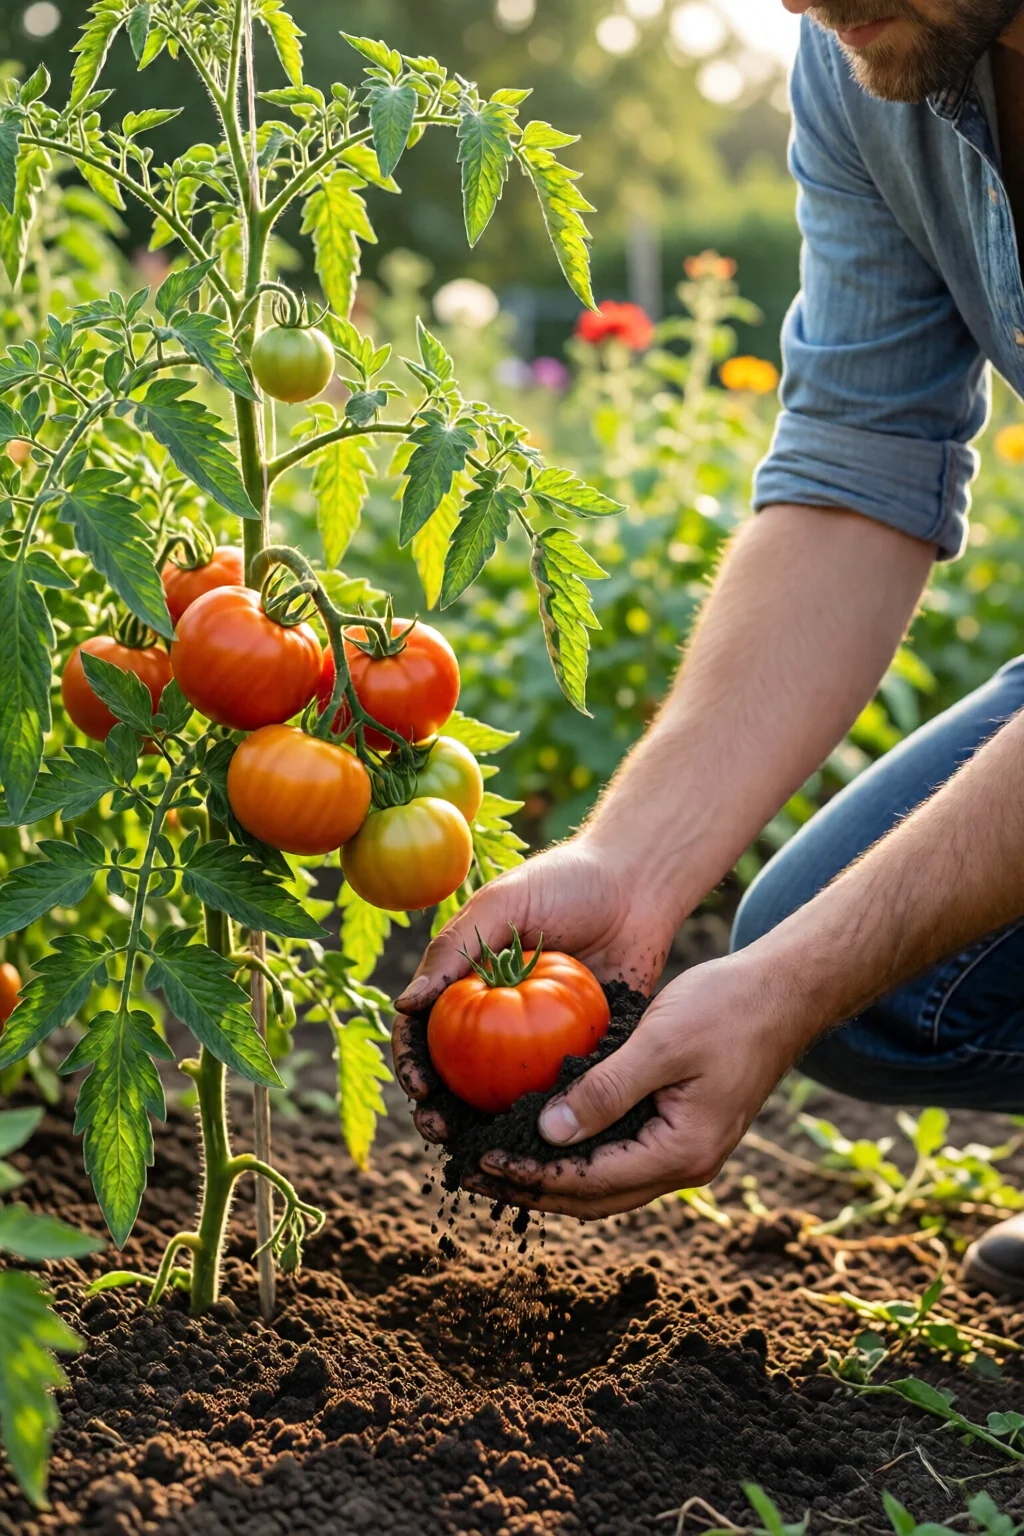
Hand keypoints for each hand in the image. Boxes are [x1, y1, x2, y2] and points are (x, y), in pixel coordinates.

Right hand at [391, 837, 678, 1141]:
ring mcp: (537, 1041)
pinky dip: (545, 1119)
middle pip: (453, 1075)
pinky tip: (539, 1141)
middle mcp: (495, 1018)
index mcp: (465, 983)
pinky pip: (558, 1093)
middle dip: (437, 1110)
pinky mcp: (581, 1054)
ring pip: (499, 1096)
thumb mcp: (501, 904)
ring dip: (482, 1126)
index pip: (423, 1032)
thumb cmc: (564, 883)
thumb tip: (405, 1006)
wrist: (638, 888)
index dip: (412, 1063)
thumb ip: (453, 949)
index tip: (421, 1085)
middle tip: (441, 1130)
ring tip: (482, 1146)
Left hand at [462, 952, 811, 1217]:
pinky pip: (617, 1155)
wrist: (784, 993)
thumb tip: (549, 1135)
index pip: (591, 1182)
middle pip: (594, 1197)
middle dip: (532, 1190)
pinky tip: (541, 1133)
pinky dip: (577, 1152)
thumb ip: (606, 1091)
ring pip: (604, 1183)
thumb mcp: (660, 1043)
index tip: (482, 1160)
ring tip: (495, 1163)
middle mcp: (684, 1165)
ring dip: (551, 1176)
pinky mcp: (678, 1129)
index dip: (533, 1176)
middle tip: (471, 1173)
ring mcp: (684, 1151)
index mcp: (682, 1152)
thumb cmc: (726, 1009)